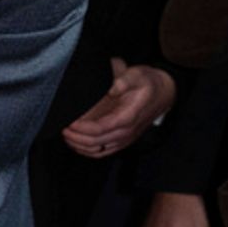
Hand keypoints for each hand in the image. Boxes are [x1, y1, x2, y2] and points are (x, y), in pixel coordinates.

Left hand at [61, 58, 175, 157]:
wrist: (165, 92)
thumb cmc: (148, 83)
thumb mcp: (137, 75)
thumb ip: (123, 80)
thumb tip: (111, 87)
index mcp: (128, 117)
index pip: (101, 129)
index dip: (83, 128)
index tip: (70, 122)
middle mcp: (126, 132)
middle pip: (96, 143)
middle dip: (76, 137)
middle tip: (62, 128)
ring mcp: (125, 138)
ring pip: (98, 150)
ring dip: (79, 145)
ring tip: (66, 135)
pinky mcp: (122, 140)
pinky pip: (103, 151)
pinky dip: (88, 150)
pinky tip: (77, 143)